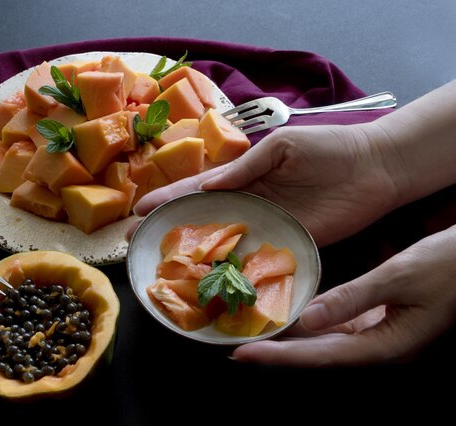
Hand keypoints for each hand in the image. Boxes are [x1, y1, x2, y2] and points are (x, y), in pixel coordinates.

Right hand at [134, 123, 400, 246]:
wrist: (376, 168)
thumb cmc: (328, 147)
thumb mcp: (282, 147)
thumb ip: (245, 167)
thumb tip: (206, 183)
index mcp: (244, 175)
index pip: (198, 188)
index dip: (168, 198)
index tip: (138, 209)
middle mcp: (250, 203)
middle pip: (204, 219)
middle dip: (172, 230)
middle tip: (138, 244)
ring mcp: (267, 225)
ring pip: (226, 242)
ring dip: (197, 254)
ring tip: (166, 268)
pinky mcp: (289, 244)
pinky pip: (258, 260)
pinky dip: (236, 271)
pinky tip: (215, 282)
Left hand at [231, 225, 455, 365]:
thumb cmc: (447, 266)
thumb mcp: (399, 277)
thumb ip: (353, 298)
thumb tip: (308, 319)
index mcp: (386, 346)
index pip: (320, 356)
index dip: (278, 356)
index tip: (242, 354)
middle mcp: (379, 348)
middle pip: (317, 356)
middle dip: (276, 353)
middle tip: (235, 345)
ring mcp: (380, 337)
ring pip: (325, 345)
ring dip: (290, 341)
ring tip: (253, 334)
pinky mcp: (379, 323)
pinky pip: (337, 330)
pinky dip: (310, 326)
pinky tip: (291, 317)